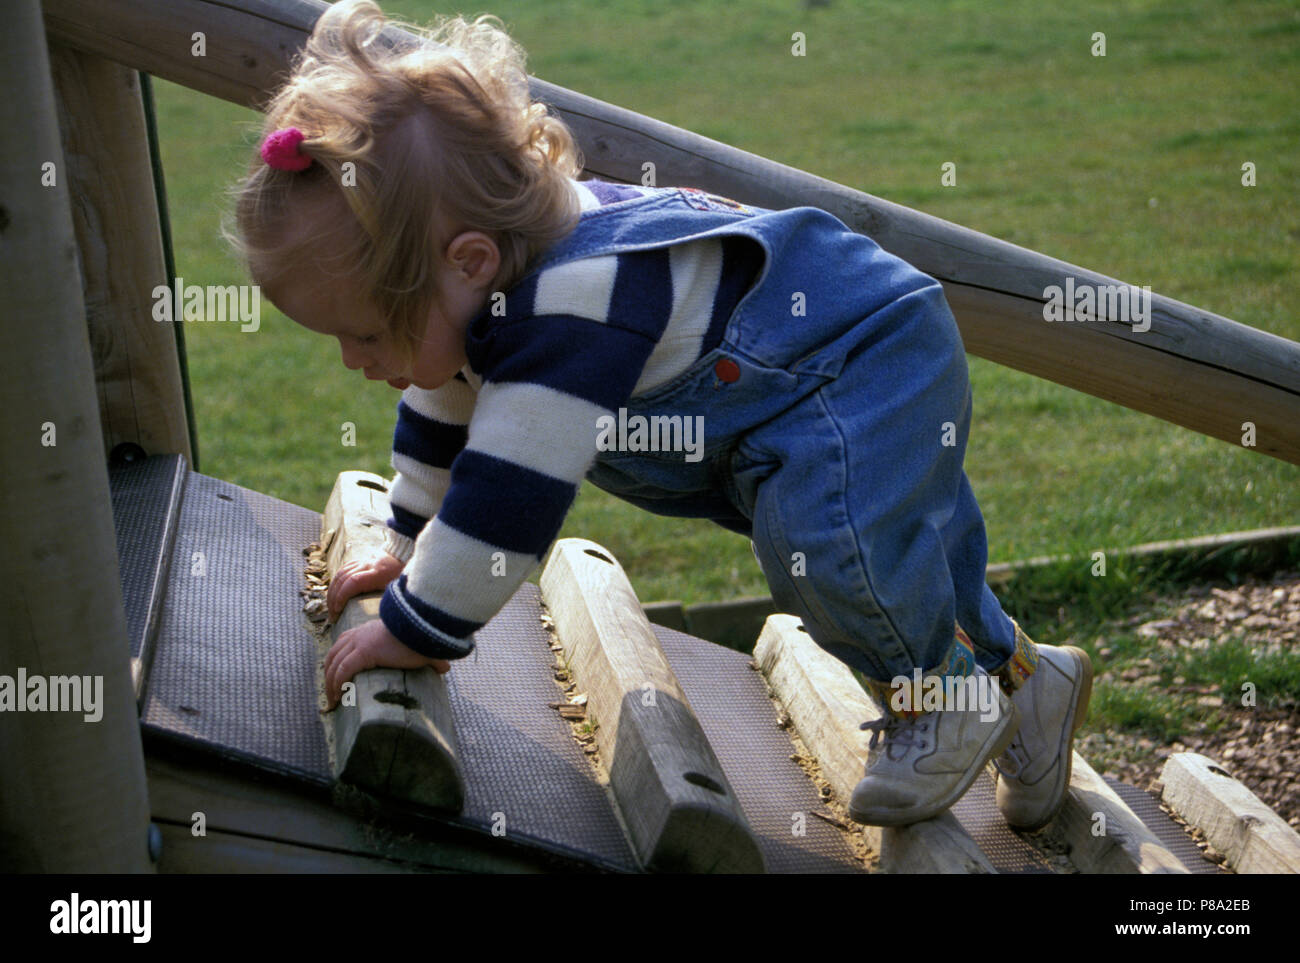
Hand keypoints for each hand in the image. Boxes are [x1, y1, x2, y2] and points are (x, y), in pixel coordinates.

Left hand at [322, 618, 450, 710]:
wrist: (423, 628)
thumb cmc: (424, 636)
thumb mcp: (419, 646)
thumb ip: (429, 658)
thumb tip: (445, 668)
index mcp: (367, 632)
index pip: (343, 643)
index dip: (336, 660)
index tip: (335, 677)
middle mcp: (359, 635)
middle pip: (333, 655)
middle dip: (328, 674)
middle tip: (330, 693)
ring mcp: (360, 643)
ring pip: (334, 665)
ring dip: (330, 684)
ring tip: (333, 701)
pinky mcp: (364, 653)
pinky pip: (343, 671)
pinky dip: (337, 685)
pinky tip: (338, 697)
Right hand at [327, 551, 404, 619]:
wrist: (403, 555)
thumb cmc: (403, 575)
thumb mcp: (399, 589)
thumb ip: (390, 600)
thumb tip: (384, 617)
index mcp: (377, 573)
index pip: (353, 582)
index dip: (342, 596)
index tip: (338, 610)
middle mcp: (366, 566)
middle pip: (342, 580)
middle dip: (333, 599)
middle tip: (333, 616)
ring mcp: (361, 562)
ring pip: (339, 575)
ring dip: (332, 592)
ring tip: (331, 607)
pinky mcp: (358, 561)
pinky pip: (342, 570)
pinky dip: (336, 582)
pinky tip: (334, 593)